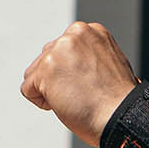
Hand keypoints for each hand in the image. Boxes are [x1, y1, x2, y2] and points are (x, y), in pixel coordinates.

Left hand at [20, 21, 137, 145]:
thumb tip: (67, 65)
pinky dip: (42, 102)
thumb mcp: (106, 64)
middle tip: (83, 93)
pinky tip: (66, 103)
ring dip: (50, 91)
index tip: (90, 84)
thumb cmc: (117, 100)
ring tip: (76, 98)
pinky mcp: (45, 69)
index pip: (63, 50)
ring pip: (35, 73)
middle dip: (59, 79)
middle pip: (46, 59)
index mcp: (91, 31)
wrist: (120, 116)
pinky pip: (28, 89)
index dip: (72, 73)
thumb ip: (85, 56)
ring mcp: (58, 50)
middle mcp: (74, 34)